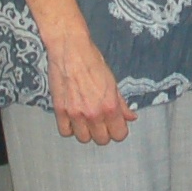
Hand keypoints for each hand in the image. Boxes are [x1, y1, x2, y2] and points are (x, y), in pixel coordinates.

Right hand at [20, 0, 135, 144]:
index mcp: (109, 106)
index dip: (119, 131)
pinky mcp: (60, 111)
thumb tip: (131, 117)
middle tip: (102, 122)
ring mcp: (75, 113)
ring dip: (87, 131)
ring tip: (87, 119)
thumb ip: (122, 104)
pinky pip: (65, 132)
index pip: (119, 135)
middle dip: (104, 132)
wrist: (71, 50)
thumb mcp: (113, 82)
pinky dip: (70, 128)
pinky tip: (74, 118)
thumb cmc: (93, 61)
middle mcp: (93, 113)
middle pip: (101, 140)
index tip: (116, 125)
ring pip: (83, 139)